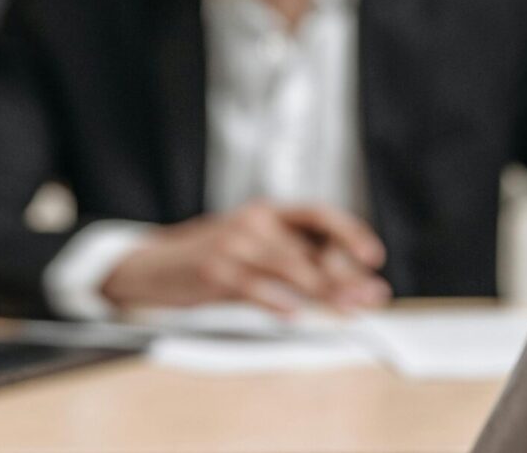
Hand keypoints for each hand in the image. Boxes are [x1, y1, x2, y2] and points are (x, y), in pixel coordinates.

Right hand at [100, 202, 389, 314]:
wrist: (151, 265)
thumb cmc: (211, 260)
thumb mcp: (254, 249)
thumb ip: (295, 261)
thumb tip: (350, 284)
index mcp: (268, 213)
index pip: (318, 214)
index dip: (349, 232)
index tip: (374, 257)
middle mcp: (253, 222)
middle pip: (309, 248)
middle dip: (345, 275)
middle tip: (371, 297)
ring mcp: (231, 244)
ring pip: (287, 267)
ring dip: (321, 290)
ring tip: (346, 308)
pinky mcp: (212, 271)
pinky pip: (250, 287)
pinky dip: (273, 301)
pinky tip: (293, 313)